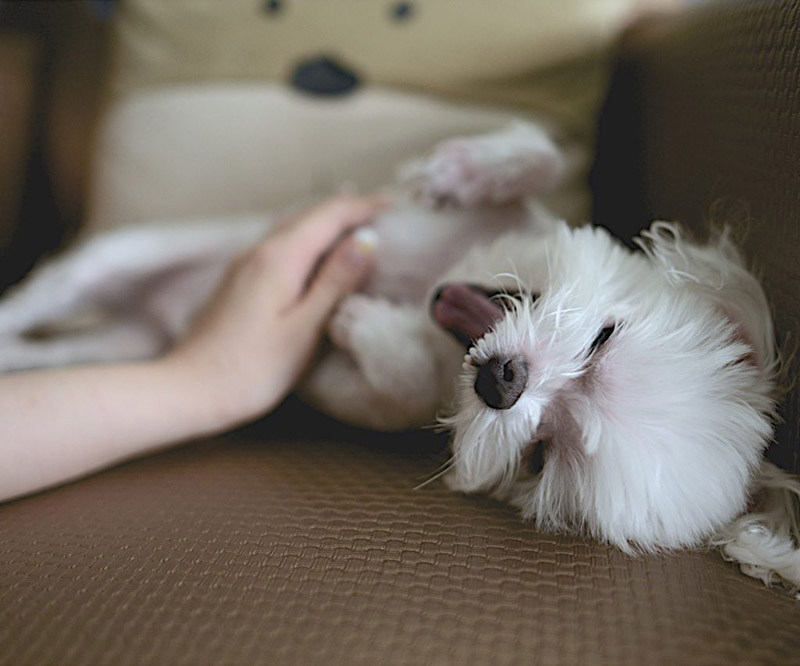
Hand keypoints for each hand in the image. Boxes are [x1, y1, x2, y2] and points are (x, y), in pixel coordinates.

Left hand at [166, 195, 382, 424]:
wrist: (189, 390)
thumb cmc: (252, 369)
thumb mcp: (304, 329)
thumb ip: (336, 282)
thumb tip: (367, 239)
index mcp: (280, 258)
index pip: (329, 215)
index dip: (364, 206)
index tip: (396, 205)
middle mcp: (260, 250)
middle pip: (310, 214)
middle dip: (348, 208)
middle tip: (384, 211)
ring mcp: (245, 263)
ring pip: (293, 226)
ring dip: (328, 221)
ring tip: (359, 225)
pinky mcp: (239, 280)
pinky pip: (281, 243)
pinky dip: (309, 238)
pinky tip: (319, 253)